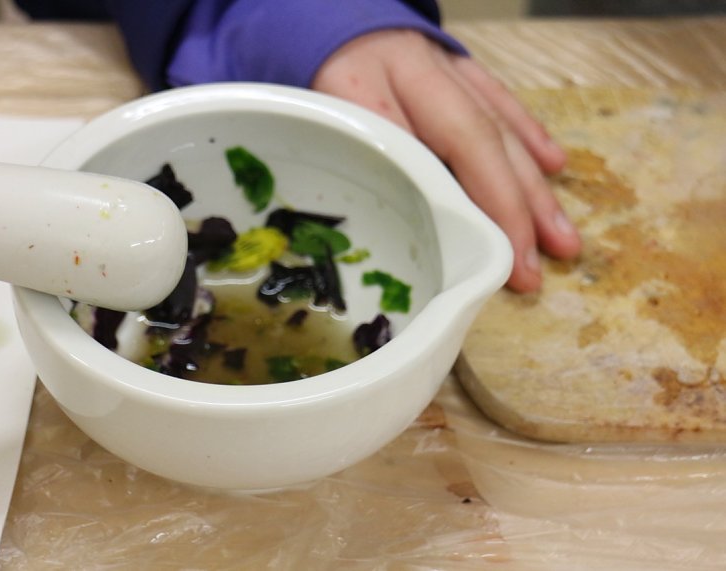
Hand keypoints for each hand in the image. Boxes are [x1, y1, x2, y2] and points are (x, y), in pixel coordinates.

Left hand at [312, 29, 580, 291]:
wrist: (330, 23)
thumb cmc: (318, 84)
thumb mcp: (315, 124)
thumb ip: (347, 163)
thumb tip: (379, 232)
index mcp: (365, 90)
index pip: (424, 150)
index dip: (467, 204)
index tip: (494, 259)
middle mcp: (414, 73)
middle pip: (474, 141)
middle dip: (511, 209)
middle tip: (532, 269)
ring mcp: (445, 66)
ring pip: (496, 127)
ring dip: (531, 188)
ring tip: (560, 240)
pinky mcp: (461, 65)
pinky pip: (500, 100)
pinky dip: (529, 137)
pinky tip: (554, 167)